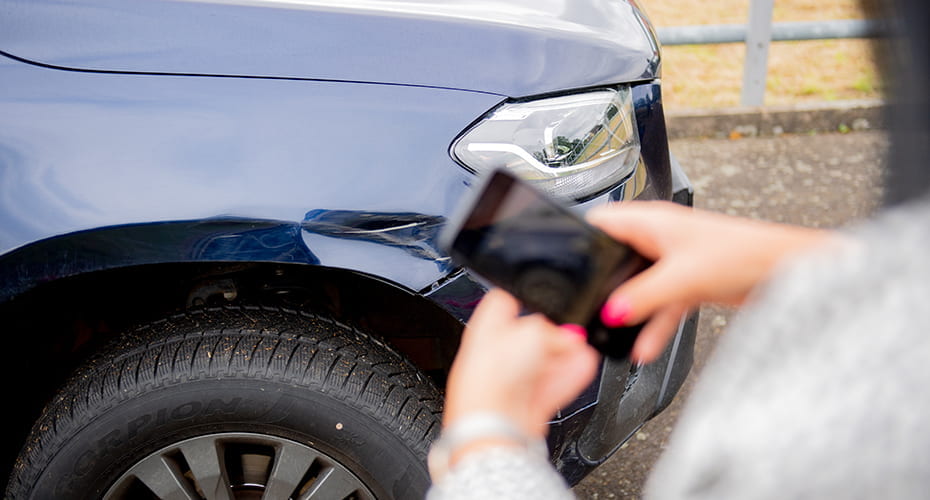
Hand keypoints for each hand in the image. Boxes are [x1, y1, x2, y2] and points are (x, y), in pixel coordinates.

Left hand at [443, 289, 599, 440]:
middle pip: (528, 337)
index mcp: (485, 330)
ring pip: (542, 364)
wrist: (493, 424)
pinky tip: (583, 367)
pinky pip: (550, 386)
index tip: (545, 301)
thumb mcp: (533, 332)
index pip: (502, 303)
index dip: (525, 298)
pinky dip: (567, 378)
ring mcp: (509, 382)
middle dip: (552, 335)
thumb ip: (553, 330)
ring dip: (564, 357)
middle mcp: (494, 356)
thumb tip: (567, 338)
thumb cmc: (493, 376)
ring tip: (583, 350)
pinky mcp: (524, 404)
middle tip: (571, 333)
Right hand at [587, 201, 836, 362]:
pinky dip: (653, 326)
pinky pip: (660, 306)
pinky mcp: (688, 282)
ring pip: (638, 288)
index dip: (580, 237)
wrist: (783, 270)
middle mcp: (659, 238)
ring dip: (629, 311)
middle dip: (601, 282)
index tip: (563, 259)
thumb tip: (611, 311)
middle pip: (617, 259)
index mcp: (651, 221)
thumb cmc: (742, 253)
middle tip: (584, 304)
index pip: (602, 222)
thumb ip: (643, 297)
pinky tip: (644, 348)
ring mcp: (673, 261)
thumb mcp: (682, 276)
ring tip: (612, 334)